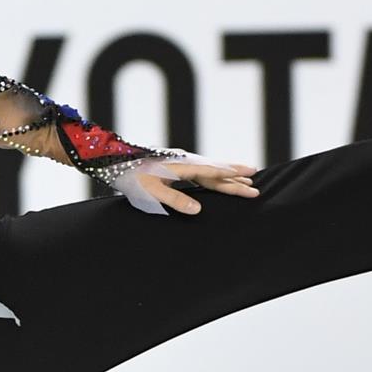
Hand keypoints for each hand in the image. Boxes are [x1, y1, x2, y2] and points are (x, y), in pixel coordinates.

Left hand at [137, 160, 259, 214]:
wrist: (115, 161)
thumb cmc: (131, 178)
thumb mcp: (151, 192)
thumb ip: (175, 200)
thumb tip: (198, 210)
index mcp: (182, 167)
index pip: (213, 173)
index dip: (232, 179)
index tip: (251, 181)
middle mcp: (185, 162)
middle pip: (216, 171)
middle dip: (237, 178)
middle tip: (256, 185)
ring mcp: (181, 163)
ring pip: (211, 170)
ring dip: (228, 175)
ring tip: (247, 179)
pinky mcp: (176, 166)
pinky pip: (202, 171)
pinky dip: (215, 174)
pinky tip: (220, 176)